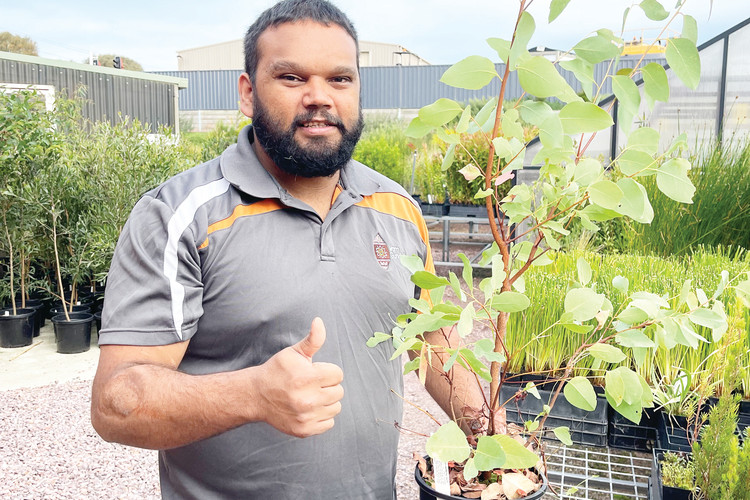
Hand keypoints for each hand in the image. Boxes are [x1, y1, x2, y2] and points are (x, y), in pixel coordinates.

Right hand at [256, 317, 343, 437]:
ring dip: (326, 401)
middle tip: (311, 385)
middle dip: (327, 386)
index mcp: (307, 378)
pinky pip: (329, 423)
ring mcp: (306, 416)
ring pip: (336, 407)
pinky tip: (308, 409)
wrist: (256, 395)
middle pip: (339, 391)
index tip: (314, 372)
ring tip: (310, 396)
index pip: (338, 374)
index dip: (327, 371)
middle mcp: (308, 399)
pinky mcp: (304, 430)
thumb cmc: (277, 371)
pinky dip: (322, 416)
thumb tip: (319, 321)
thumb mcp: (294, 352)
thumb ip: (313, 339)